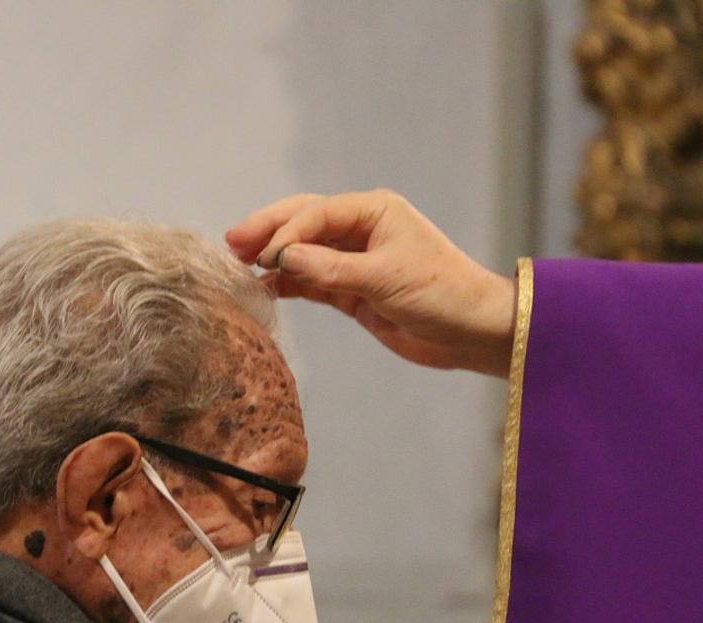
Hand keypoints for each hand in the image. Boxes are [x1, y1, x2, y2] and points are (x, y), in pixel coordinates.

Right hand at [225, 189, 516, 376]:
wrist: (470, 331)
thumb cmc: (440, 293)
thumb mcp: (384, 278)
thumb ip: (330, 269)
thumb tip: (282, 259)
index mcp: (373, 211)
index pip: (315, 213)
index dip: (284, 232)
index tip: (261, 255)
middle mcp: (361, 230)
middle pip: (302, 223)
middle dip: (268, 233)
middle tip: (232, 244)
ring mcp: (354, 260)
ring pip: (303, 253)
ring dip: (274, 260)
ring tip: (240, 269)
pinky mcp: (352, 291)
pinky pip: (311, 281)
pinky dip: (288, 284)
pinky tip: (265, 289)